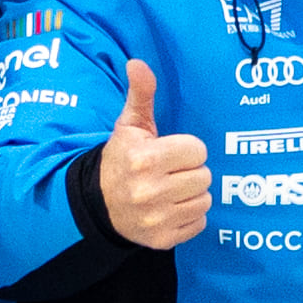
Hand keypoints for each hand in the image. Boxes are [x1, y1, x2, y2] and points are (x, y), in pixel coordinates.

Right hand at [94, 56, 211, 247]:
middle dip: (190, 172)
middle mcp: (150, 191)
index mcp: (144, 159)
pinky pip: (199, 223)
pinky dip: (188, 216)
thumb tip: (138, 63)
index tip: (170, 153)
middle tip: (170, 172)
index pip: (198, 151)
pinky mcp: (162, 239)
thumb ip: (141, 94)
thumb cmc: (121, 159)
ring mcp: (156, 219)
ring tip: (171, 190)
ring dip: (192, 195)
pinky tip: (170, 209)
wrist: (98, 203)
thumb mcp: (129, 126)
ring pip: (204, 200)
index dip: (186, 150)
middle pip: (204, 177)